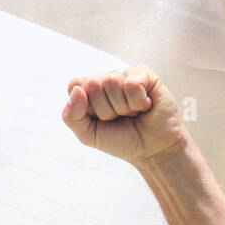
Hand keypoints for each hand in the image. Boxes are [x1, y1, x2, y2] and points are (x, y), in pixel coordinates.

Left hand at [62, 66, 187, 165]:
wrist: (152, 150)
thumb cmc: (121, 140)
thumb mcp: (88, 135)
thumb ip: (72, 116)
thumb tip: (78, 89)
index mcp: (90, 91)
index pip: (75, 84)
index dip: (86, 105)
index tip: (99, 118)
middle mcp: (106, 79)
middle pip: (92, 84)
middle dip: (105, 110)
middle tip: (119, 118)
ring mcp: (126, 75)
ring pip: (111, 82)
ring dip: (122, 107)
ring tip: (133, 113)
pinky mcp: (145, 74)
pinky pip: (131, 84)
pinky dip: (137, 103)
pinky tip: (145, 106)